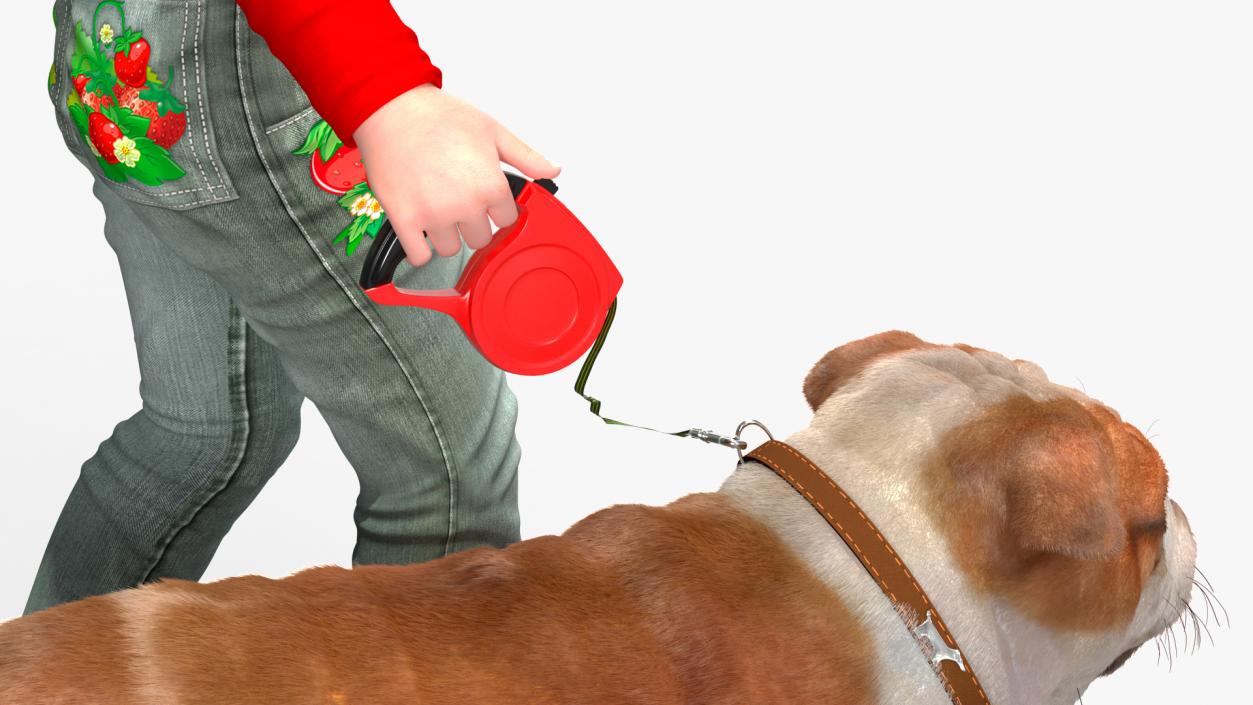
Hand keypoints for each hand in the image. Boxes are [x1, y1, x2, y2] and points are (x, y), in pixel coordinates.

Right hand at [352, 83, 560, 266]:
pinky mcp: (404, 220)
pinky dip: (420, 249)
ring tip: (438, 209)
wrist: (391, 107)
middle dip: (473, 222)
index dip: (497, 208)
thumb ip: (526, 156)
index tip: (485, 198)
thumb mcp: (493, 131)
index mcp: (490, 186)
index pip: (507, 220)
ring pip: (451, 250)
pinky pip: (419, 256)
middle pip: (480, 238)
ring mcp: (433, 216)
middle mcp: (464, 205)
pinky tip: (421, 229)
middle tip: (459, 200)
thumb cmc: (438, 116)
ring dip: (447, 235)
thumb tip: (553, 170)